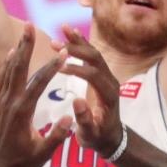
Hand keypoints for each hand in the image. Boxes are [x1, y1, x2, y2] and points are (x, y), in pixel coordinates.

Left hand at [0, 24, 71, 166]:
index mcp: (22, 112)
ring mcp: (2, 102)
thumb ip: (56, 136)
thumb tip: (69, 119)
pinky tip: (13, 54)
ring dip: (18, 50)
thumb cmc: (23, 163)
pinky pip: (3, 78)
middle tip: (31, 25)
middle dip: (26, 46)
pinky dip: (8, 64)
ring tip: (24, 31)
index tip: (64, 53)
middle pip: (19, 68)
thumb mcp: (43, 153)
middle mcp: (10, 102)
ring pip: (9, 70)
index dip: (52, 67)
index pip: (39, 84)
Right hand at [56, 26, 124, 158]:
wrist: (110, 138)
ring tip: (62, 28)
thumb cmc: (97, 138)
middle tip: (55, 43)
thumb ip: (85, 120)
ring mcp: (108, 77)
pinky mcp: (102, 75)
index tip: (58, 66)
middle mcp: (111, 82)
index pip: (93, 76)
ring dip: (78, 41)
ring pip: (94, 53)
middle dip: (76, 49)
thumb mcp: (90, 135)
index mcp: (108, 96)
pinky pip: (92, 55)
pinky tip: (69, 31)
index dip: (76, 69)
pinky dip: (81, 43)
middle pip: (95, 59)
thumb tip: (77, 101)